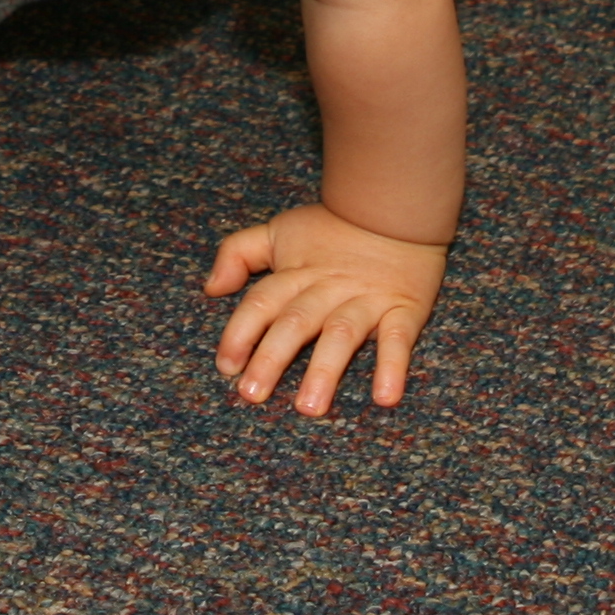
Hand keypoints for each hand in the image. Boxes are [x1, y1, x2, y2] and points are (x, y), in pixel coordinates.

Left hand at [203, 201, 446, 414]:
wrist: (396, 206)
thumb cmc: (333, 226)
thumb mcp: (279, 230)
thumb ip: (238, 253)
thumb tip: (211, 288)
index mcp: (296, 272)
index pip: (261, 302)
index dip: (241, 333)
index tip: (226, 367)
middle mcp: (327, 288)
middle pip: (295, 323)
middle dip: (271, 359)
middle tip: (252, 395)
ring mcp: (366, 299)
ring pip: (340, 335)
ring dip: (324, 372)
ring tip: (309, 408)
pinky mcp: (403, 309)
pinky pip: (397, 339)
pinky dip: (393, 367)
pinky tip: (385, 397)